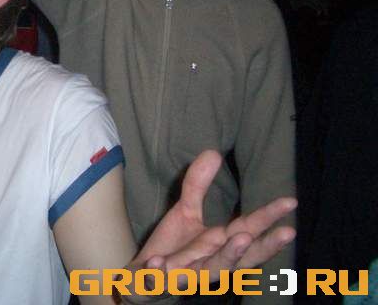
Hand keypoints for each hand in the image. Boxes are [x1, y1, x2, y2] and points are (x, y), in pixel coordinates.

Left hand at [132, 151, 295, 286]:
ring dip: (227, 258)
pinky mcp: (160, 284)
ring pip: (212, 271)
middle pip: (243, 256)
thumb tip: (213, 152)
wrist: (144, 278)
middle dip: (264, 246)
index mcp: (221, 245)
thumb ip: (197, 186)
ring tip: (237, 238)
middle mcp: (212, 264)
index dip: (270, 217)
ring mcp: (188, 276)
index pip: (250, 229)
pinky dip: (158, 273)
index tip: (291, 201)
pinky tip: (157, 263)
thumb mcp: (185, 212)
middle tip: (288, 232)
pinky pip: (158, 280)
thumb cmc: (175, 248)